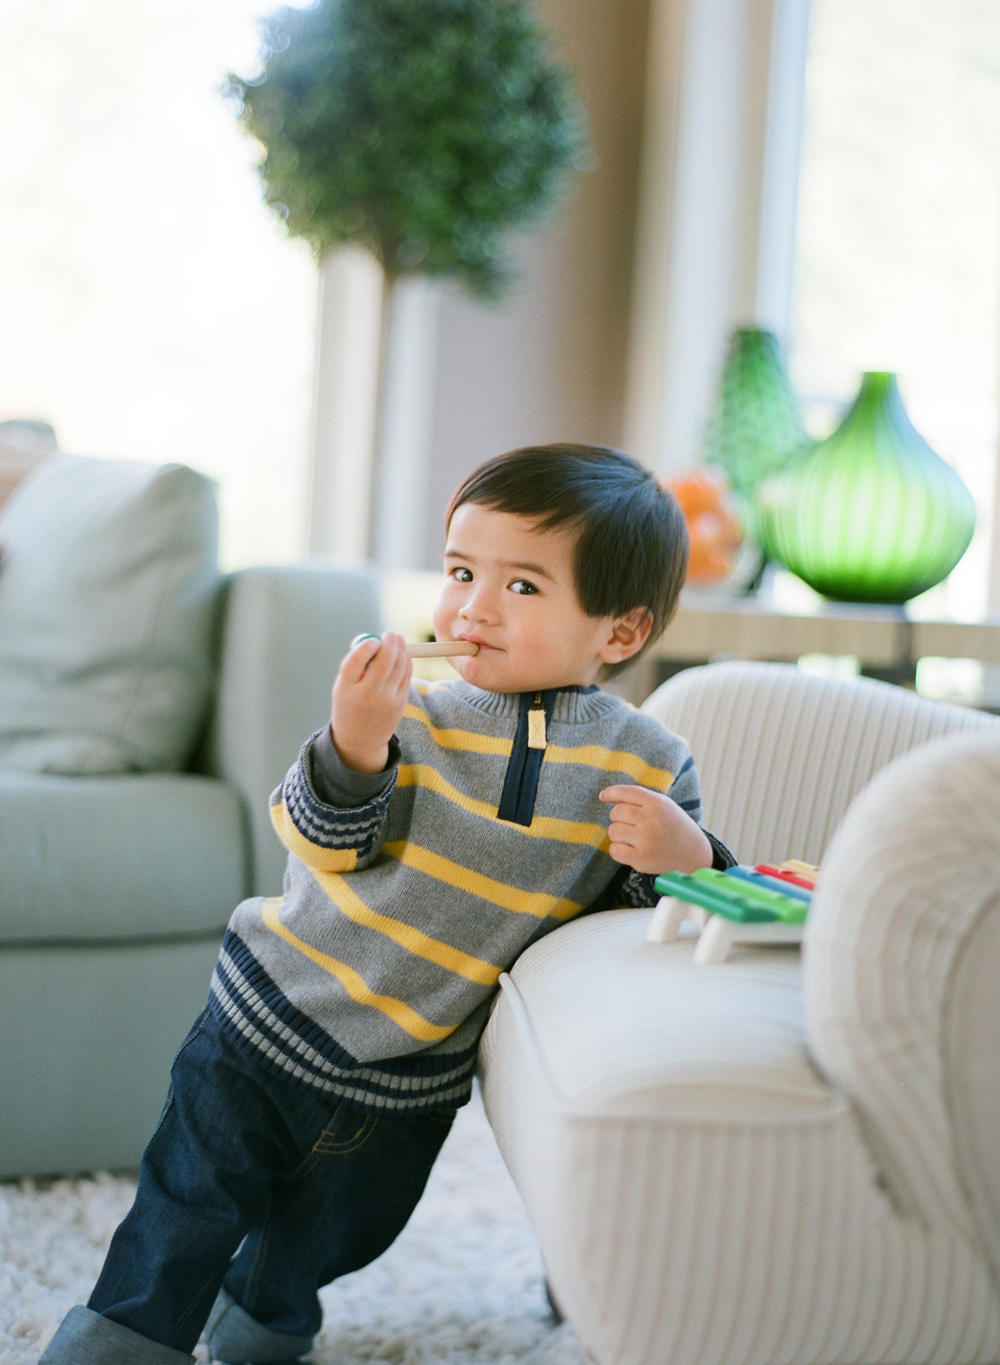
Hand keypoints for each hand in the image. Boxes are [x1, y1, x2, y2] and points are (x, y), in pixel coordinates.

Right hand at [330, 632, 411, 773]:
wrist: (360, 739)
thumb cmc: (350, 704)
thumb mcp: (343, 687)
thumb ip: (356, 664)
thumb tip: (375, 639)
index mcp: (346, 689)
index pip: (355, 662)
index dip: (366, 647)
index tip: (373, 640)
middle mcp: (366, 695)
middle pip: (383, 663)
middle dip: (389, 644)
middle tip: (390, 633)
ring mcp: (385, 701)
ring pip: (398, 668)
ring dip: (400, 649)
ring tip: (398, 640)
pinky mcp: (400, 704)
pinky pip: (406, 676)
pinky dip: (407, 662)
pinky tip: (404, 655)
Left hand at [599, 785, 712, 874]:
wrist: (694, 854)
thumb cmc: (674, 827)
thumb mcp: (663, 806)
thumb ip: (639, 800)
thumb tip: (610, 798)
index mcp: (657, 803)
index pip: (627, 793)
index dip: (612, 793)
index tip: (603, 796)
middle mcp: (651, 820)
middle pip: (616, 812)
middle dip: (619, 817)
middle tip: (633, 824)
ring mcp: (646, 840)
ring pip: (613, 831)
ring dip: (619, 834)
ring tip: (634, 837)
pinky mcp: (641, 859)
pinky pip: (614, 850)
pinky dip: (618, 849)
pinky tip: (631, 849)